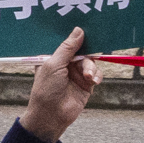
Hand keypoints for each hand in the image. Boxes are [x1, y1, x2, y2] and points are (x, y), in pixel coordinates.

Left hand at [19, 24, 99, 141]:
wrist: (52, 115)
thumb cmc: (46, 89)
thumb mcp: (54, 65)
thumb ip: (67, 48)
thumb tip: (78, 30)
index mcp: (52, 57)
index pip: (66, 42)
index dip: (75, 36)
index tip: (87, 27)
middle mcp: (64, 63)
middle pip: (82, 51)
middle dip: (87, 53)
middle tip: (92, 51)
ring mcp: (75, 73)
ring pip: (90, 62)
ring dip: (91, 68)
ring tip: (87, 77)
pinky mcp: (86, 84)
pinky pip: (97, 74)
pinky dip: (97, 76)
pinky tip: (93, 81)